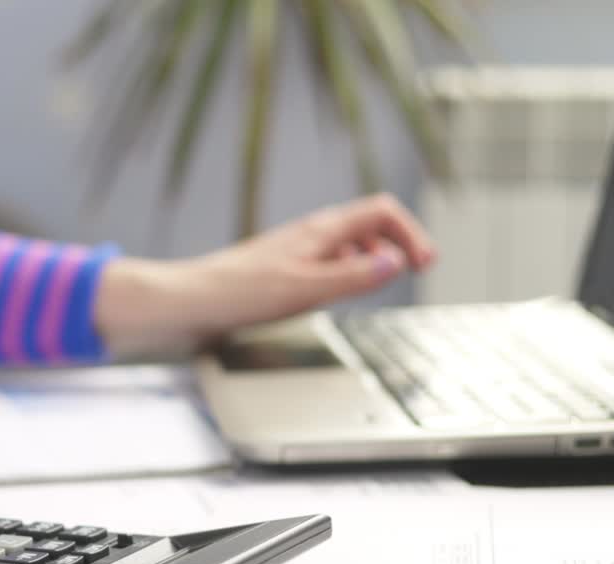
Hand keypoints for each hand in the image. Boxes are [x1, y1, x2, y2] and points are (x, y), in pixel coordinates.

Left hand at [95, 194, 434, 355]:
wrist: (190, 302)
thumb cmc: (239, 294)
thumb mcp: (305, 289)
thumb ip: (352, 277)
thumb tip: (395, 262)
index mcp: (320, 231)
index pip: (381, 211)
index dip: (410, 232)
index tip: (423, 264)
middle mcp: (309, 234)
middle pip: (368, 222)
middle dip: (398, 241)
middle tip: (415, 270)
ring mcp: (294, 249)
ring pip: (347, 241)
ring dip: (373, 255)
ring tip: (381, 280)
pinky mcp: (281, 268)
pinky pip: (326, 260)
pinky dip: (345, 270)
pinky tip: (336, 293)